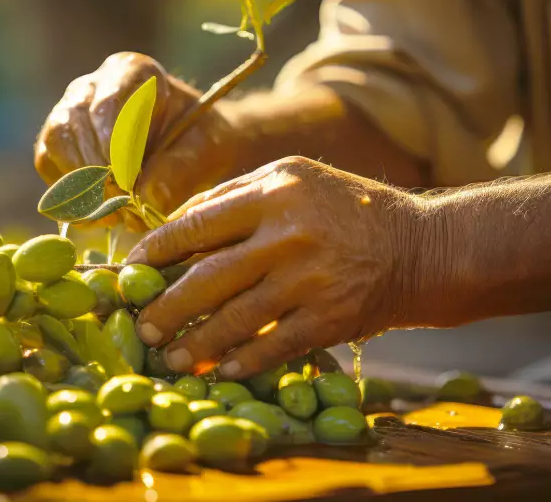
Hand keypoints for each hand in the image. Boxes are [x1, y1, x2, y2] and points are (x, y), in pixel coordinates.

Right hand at [34, 52, 241, 216]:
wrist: (191, 148)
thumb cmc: (200, 140)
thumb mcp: (205, 150)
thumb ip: (179, 170)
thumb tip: (145, 199)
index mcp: (132, 72)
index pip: (108, 105)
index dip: (114, 149)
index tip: (128, 185)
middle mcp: (92, 86)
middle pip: (74, 122)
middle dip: (95, 171)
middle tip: (121, 208)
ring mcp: (70, 111)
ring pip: (56, 142)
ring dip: (80, 185)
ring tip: (111, 215)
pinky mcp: (58, 141)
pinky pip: (48, 164)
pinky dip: (69, 195)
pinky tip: (98, 216)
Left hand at [127, 156, 428, 379]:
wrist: (421, 247)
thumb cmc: (344, 209)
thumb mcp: (291, 180)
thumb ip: (232, 198)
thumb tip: (171, 227)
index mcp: (272, 192)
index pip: (195, 224)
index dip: (155, 252)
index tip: (129, 274)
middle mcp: (289, 234)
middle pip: (207, 278)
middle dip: (166, 308)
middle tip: (140, 326)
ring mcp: (311, 278)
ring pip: (235, 319)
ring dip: (196, 344)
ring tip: (169, 357)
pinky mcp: (330, 318)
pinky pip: (273, 346)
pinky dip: (243, 361)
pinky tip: (219, 370)